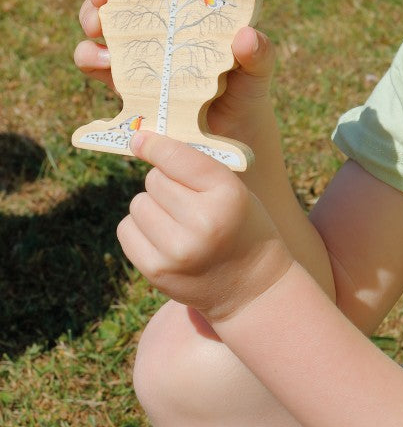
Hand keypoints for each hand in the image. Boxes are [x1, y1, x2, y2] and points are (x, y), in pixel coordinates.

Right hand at [74, 0, 275, 146]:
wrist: (228, 133)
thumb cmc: (248, 88)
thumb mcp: (259, 68)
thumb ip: (259, 53)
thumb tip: (245, 37)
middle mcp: (163, 12)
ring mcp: (140, 39)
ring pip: (103, 12)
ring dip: (93, 12)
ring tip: (99, 24)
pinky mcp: (123, 72)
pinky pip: (94, 56)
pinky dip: (90, 55)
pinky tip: (100, 60)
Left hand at [118, 131, 293, 321]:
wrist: (252, 288)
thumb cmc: (242, 227)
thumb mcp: (235, 191)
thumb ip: (196, 169)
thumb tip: (141, 142)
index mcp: (227, 194)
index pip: (177, 157)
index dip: (154, 145)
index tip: (140, 138)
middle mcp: (202, 222)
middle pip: (154, 179)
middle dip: (165, 183)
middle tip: (187, 202)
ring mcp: (177, 250)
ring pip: (138, 203)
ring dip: (152, 206)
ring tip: (177, 222)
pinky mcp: (157, 270)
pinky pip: (126, 229)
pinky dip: (139, 228)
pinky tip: (163, 238)